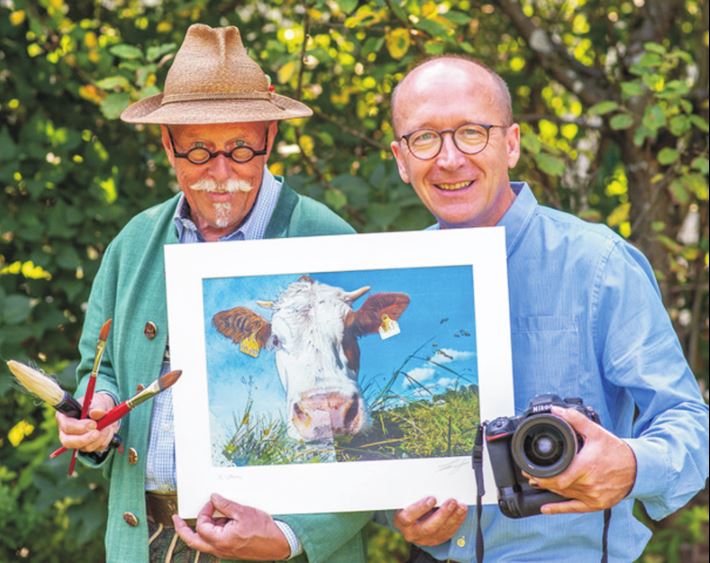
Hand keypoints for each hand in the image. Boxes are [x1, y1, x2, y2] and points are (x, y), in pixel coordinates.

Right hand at [55, 392, 117, 452]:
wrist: (106, 411)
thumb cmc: (96, 404)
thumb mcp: (98, 401)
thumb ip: (97, 407)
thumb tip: (96, 413)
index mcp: (65, 418)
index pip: (67, 427)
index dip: (79, 427)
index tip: (93, 424)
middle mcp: (67, 432)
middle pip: (68, 442)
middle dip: (85, 439)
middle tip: (97, 432)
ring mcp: (77, 441)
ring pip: (85, 447)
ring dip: (100, 437)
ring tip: (108, 426)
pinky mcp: (88, 446)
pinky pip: (97, 448)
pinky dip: (106, 439)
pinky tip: (108, 430)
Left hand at [173, 494, 290, 559]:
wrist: (278, 542)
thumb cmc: (263, 530)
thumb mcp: (243, 512)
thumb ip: (225, 505)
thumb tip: (214, 498)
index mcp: (220, 540)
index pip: (202, 525)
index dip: (204, 511)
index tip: (212, 502)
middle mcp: (219, 548)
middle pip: (193, 541)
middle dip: (182, 529)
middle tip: (176, 520)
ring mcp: (224, 550)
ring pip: (204, 542)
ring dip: (203, 528)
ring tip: (212, 513)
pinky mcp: (230, 549)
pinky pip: (215, 541)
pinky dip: (214, 530)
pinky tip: (222, 520)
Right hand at [393, 497, 466, 545]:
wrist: (409, 520)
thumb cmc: (408, 505)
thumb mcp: (407, 499)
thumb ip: (414, 494)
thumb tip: (428, 481)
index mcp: (401, 520)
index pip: (409, 517)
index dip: (421, 508)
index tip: (432, 498)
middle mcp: (411, 532)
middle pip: (428, 527)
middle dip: (442, 514)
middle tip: (451, 501)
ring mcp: (424, 539)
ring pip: (440, 531)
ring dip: (453, 518)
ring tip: (461, 506)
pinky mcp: (435, 540)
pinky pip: (448, 533)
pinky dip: (456, 522)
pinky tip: (461, 513)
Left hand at [529, 406, 635, 514]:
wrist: (638, 468)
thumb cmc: (616, 451)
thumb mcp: (595, 432)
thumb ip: (575, 420)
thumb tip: (556, 410)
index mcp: (586, 467)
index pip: (558, 477)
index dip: (540, 475)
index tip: (529, 469)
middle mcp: (589, 484)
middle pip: (558, 486)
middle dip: (541, 480)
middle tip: (529, 473)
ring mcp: (593, 496)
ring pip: (564, 494)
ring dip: (549, 489)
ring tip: (536, 481)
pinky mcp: (597, 504)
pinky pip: (574, 508)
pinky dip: (558, 509)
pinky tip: (545, 508)